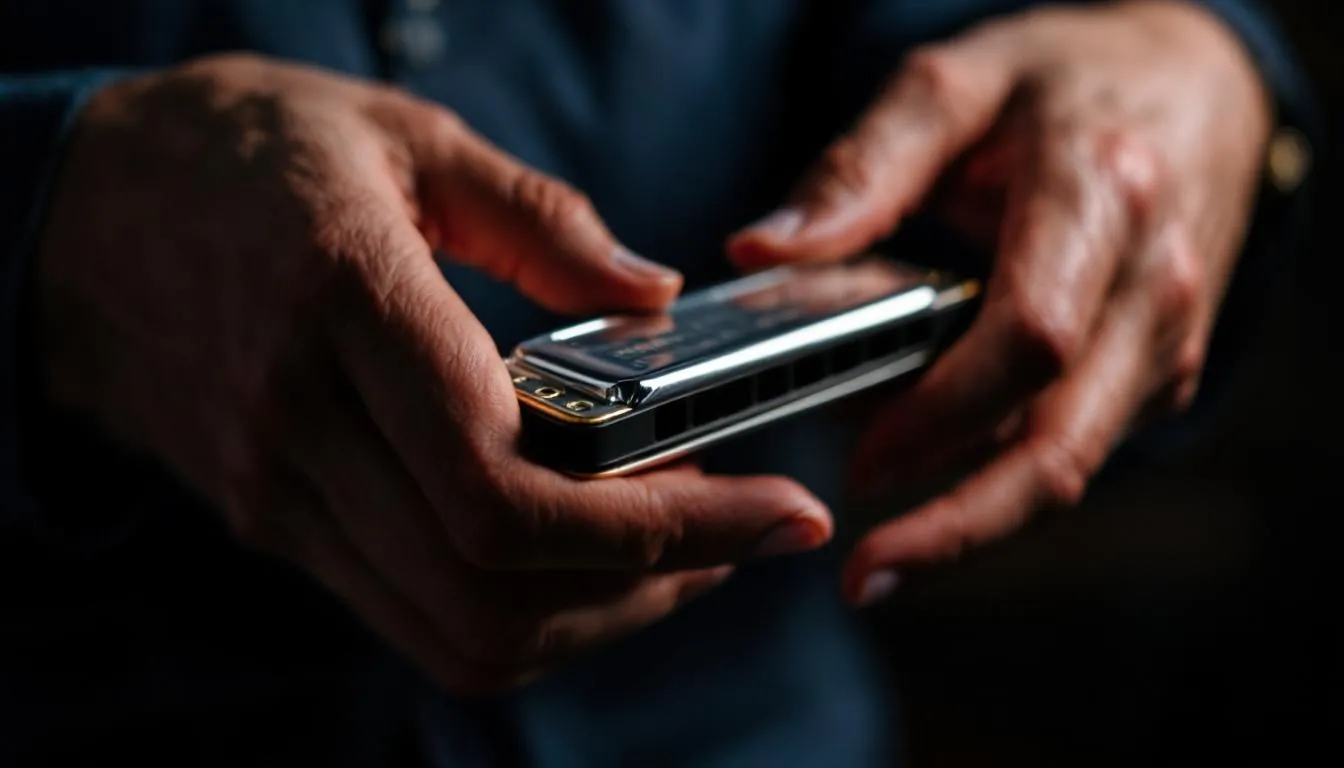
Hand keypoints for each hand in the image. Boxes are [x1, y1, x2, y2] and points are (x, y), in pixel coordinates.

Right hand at [36, 54, 831, 690]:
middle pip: (500, 586)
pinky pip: (414, 615)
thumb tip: (652, 297)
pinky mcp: (274, 524)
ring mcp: (279, 496)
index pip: (512, 487)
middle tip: (749, 533)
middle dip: (657, 584)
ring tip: (685, 551)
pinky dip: (524, 613)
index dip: (664, 524)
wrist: (74, 214)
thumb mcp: (402, 135)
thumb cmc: (243, 153)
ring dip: (597, 617)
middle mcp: (303, 429)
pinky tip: (585, 555)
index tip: (777, 512)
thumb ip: (538, 218)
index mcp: (348, 308)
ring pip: (460, 630)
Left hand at [727, 1, 1270, 602]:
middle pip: (1063, 444)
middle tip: (868, 577)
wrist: (1195, 87)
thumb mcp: (957, 85)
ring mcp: (1165, 339)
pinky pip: (1076, 445)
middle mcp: (1150, 285)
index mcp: (1098, 197)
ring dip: (972, 509)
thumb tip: (763, 252)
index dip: (940, 415)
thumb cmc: (1066, 81)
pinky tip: (928, 451)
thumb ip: (861, 170)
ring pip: (1072, 464)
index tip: (861, 465)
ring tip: (880, 526)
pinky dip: (997, 467)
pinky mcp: (1159, 372)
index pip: (1028, 341)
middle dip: (961, 526)